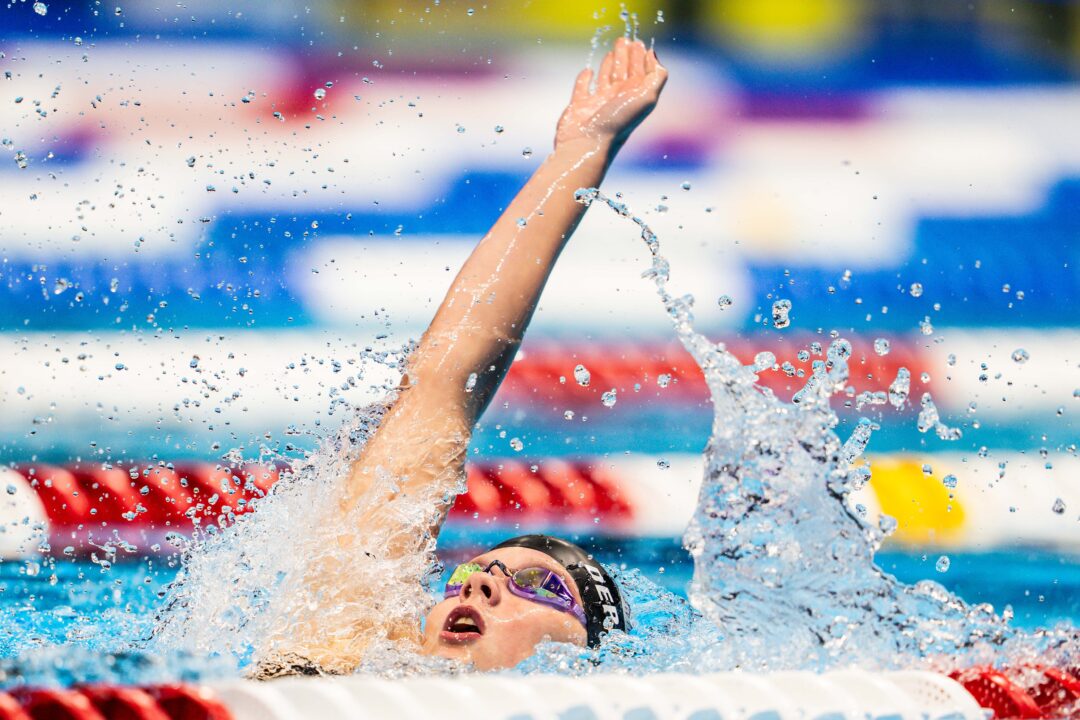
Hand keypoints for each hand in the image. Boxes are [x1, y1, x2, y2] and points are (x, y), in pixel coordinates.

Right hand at [555, 37, 666, 153]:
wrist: (588, 143)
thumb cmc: (617, 122)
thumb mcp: (647, 97)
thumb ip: (656, 76)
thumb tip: (653, 56)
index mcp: (634, 96)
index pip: (640, 72)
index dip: (641, 57)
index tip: (639, 43)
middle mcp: (618, 99)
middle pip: (624, 72)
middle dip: (626, 56)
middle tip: (624, 40)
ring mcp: (598, 103)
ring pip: (606, 78)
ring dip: (609, 63)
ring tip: (611, 51)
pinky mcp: (579, 106)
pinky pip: (582, 88)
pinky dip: (584, 79)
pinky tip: (588, 71)